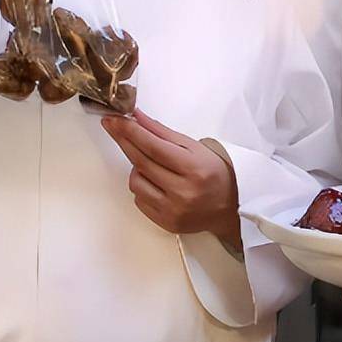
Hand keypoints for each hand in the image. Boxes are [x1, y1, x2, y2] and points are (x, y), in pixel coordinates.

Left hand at [102, 109, 241, 248]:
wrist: (229, 207)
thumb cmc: (212, 172)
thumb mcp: (194, 147)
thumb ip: (163, 133)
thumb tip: (136, 118)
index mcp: (193, 168)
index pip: (153, 147)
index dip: (131, 132)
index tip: (114, 120)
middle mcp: (182, 191)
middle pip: (141, 162)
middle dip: (123, 141)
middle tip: (112, 125)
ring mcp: (173, 210)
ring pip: (135, 182)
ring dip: (137, 168)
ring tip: (151, 164)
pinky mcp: (165, 223)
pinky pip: (139, 200)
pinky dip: (143, 187)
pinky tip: (155, 182)